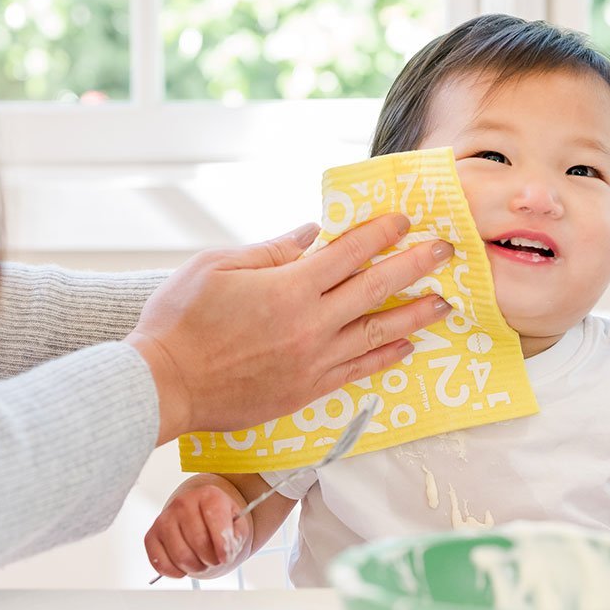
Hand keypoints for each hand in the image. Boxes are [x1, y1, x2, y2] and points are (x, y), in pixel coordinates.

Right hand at [127, 214, 452, 444]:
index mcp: (289, 288)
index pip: (349, 253)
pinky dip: (385, 357)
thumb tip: (310, 234)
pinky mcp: (306, 391)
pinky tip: (405, 346)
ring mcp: (312, 361)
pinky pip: (357, 371)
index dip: (380, 233)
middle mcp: (310, 325)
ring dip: (414, 315)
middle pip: (375, 289)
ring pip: (376, 334)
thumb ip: (270, 251)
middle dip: (415, 266)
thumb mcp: (216, 267)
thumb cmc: (180, 321)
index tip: (404, 219)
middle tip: (446, 251)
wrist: (162, 387)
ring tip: (443, 303)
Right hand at [145, 477, 250, 579]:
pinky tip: (184, 565)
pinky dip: (176, 572)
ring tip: (201, 561)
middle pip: (199, 542)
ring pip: (181, 556)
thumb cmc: (219, 522)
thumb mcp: (237, 525)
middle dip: (211, 559)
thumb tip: (226, 549)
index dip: (224, 545)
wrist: (199, 517)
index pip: (215, 520)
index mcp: (208, 495)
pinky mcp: (151, 536)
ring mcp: (164, 519)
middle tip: (214, 558)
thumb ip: (237, 537)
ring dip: (195, 567)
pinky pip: (161, 564)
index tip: (227, 555)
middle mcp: (183, 503)